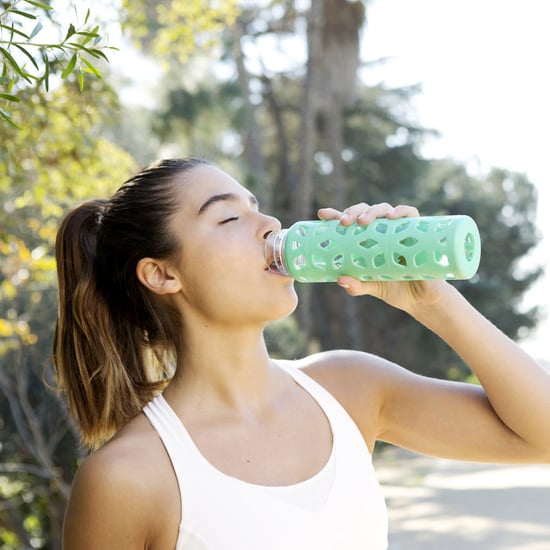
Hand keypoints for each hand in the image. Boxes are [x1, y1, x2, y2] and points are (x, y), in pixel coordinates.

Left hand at [317, 202, 448, 311]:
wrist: (422, 300)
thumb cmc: (395, 289)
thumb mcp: (372, 287)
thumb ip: (357, 285)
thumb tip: (340, 280)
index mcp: (368, 241)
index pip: (350, 223)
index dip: (336, 215)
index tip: (322, 214)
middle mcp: (382, 232)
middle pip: (365, 212)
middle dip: (352, 212)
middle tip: (344, 222)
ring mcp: (399, 231)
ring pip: (384, 210)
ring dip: (372, 211)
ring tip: (363, 220)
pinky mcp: (418, 232)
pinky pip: (411, 215)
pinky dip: (401, 211)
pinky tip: (391, 216)